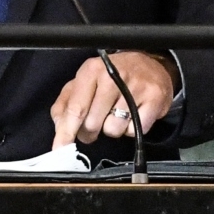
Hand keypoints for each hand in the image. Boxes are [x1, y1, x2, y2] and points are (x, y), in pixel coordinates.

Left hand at [50, 52, 174, 148]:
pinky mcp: (154, 99)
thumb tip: (60, 125)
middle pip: (93, 123)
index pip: (76, 108)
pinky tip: (131, 115)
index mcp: (92, 70)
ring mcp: (136, 87)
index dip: (66, 132)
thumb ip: (67, 102)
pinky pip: (133, 131)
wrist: (151, 65)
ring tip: (116, 114)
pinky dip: (130, 129)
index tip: (60, 148)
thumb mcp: (86, 81)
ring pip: (113, 130)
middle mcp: (113, 76)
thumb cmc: (113, 76)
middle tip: (94, 124)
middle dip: (89, 132)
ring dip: (112, 129)